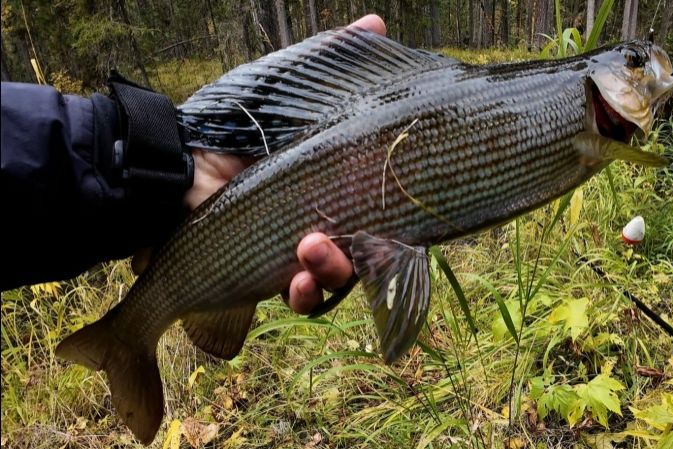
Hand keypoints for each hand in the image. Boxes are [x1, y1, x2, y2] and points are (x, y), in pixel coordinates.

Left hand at [167, 15, 386, 313]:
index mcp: (337, 178)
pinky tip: (293, 279)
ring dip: (333, 269)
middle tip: (360, 238)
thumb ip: (330, 57)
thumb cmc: (230, 120)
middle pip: (370, 246)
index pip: (382, 202)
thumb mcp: (284, 84)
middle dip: (370, 248)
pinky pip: (299, 295)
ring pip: (338, 276)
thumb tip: (377, 23)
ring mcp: (298, 249)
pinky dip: (303, 292)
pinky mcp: (269, 272)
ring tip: (310, 249)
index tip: (405, 209)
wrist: (172, 159)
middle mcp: (326, 215)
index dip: (398, 210)